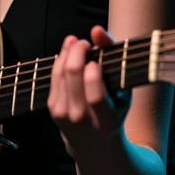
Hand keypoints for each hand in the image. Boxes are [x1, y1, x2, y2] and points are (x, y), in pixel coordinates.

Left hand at [47, 26, 130, 155]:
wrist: (94, 145)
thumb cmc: (114, 112)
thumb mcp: (123, 92)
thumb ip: (113, 57)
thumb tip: (97, 30)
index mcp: (105, 120)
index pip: (95, 96)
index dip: (93, 72)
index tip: (97, 60)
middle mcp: (81, 119)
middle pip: (73, 76)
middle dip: (78, 51)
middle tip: (86, 43)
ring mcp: (63, 114)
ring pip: (60, 73)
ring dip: (68, 51)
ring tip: (78, 43)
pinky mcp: (52, 108)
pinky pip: (54, 76)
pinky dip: (61, 60)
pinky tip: (69, 53)